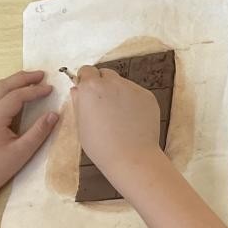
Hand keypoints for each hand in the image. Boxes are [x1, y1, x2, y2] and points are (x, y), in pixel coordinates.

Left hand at [0, 71, 58, 190]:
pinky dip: (1, 90)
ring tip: (28, 80)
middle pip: (1, 87)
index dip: (33, 91)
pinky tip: (10, 92)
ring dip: (11, 81)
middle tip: (40, 74)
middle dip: (21, 78)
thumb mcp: (22, 152)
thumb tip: (54, 114)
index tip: (50, 88)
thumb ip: (38, 132)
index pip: (15, 97)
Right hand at [71, 64, 163, 183]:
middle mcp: (113, 82)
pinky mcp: (149, 97)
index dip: (87, 80)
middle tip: (104, 104)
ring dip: (119, 92)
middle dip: (103, 84)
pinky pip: (137, 94)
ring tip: (120, 115)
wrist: (131, 156)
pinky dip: (133, 101)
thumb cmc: (100, 144)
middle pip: (106, 74)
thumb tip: (78, 88)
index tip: (88, 91)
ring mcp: (133, 88)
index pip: (87, 70)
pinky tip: (133, 119)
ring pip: (123, 84)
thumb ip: (79, 101)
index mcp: (91, 86)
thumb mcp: (81, 122)